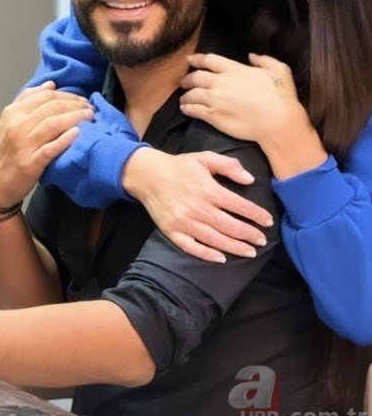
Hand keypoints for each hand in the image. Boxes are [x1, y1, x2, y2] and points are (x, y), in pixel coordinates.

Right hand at [0, 82, 93, 206]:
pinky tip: (78, 133)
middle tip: (89, 107)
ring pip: (52, 124)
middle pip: (51, 107)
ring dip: (74, 117)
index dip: (67, 95)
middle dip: (74, 104)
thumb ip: (28, 100)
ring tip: (89, 117)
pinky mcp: (30, 163)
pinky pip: (50, 148)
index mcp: (13, 112)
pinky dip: (65, 139)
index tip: (81, 99)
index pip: (45, 96)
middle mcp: (16, 125)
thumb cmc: (6, 152)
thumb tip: (50, 84)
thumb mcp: (9, 121)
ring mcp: (23, 144)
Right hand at [123, 148, 272, 262]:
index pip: (239, 206)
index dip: (256, 215)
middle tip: (262, 241)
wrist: (147, 175)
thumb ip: (229, 166)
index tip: (268, 221)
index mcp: (208, 190)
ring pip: (215, 239)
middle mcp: (198, 208)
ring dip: (235, 247)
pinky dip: (207, 254)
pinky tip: (221, 258)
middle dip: (249, 235)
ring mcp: (184, 222)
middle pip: (230, 226)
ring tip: (250, 252)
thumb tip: (250, 180)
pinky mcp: (172, 231)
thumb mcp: (205, 157)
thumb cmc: (179, 166)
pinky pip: (192, 247)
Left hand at [180, 52, 302, 143]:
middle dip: (188, 79)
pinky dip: (188, 108)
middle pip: (196, 77)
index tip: (190, 60)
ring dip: (185, 95)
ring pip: (192, 94)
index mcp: (235, 69)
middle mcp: (221, 82)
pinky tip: (186, 109)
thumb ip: (264, 60)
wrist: (277, 122)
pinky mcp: (214, 116)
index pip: (209, 60)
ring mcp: (215, 100)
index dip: (197, 59)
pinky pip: (195, 110)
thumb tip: (251, 56)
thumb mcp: (279, 70)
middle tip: (184, 82)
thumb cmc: (281, 97)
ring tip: (183, 99)